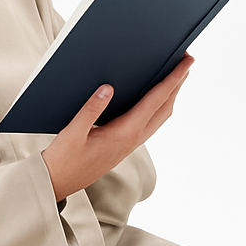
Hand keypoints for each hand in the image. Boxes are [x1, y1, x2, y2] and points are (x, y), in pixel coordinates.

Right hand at [41, 54, 193, 202]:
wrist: (60, 183)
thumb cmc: (64, 160)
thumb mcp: (72, 132)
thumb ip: (90, 109)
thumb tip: (108, 88)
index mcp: (124, 133)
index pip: (155, 101)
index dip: (172, 80)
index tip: (186, 64)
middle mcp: (133, 139)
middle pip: (164, 108)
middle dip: (177, 84)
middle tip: (185, 62)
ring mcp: (130, 144)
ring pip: (159, 117)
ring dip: (170, 96)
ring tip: (173, 76)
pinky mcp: (124, 145)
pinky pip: (149, 123)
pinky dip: (157, 106)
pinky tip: (151, 99)